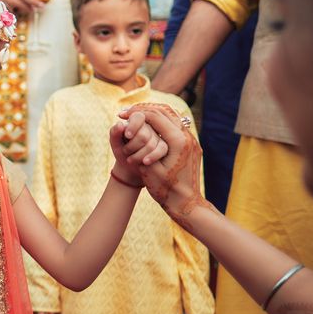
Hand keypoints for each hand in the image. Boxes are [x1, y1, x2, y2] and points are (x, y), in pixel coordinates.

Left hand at [108, 109, 167, 185]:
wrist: (129, 166)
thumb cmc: (121, 150)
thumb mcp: (115, 142)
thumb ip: (114, 132)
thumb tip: (120, 124)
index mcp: (136, 121)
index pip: (139, 116)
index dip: (133, 126)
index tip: (127, 136)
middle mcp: (148, 127)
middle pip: (143, 135)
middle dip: (132, 146)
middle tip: (125, 151)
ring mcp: (157, 136)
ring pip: (151, 145)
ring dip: (138, 155)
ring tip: (130, 160)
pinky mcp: (163, 146)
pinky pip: (161, 150)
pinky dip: (151, 157)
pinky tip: (144, 162)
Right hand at [119, 103, 210, 230]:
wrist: (186, 204)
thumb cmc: (165, 190)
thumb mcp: (148, 168)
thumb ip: (141, 147)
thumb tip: (124, 128)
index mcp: (178, 141)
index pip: (154, 116)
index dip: (135, 113)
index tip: (120, 115)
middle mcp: (188, 137)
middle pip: (164, 111)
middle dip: (143, 109)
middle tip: (127, 111)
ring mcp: (191, 140)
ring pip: (171, 116)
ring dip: (152, 113)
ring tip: (135, 114)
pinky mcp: (191, 145)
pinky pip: (175, 125)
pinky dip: (160, 122)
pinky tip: (148, 125)